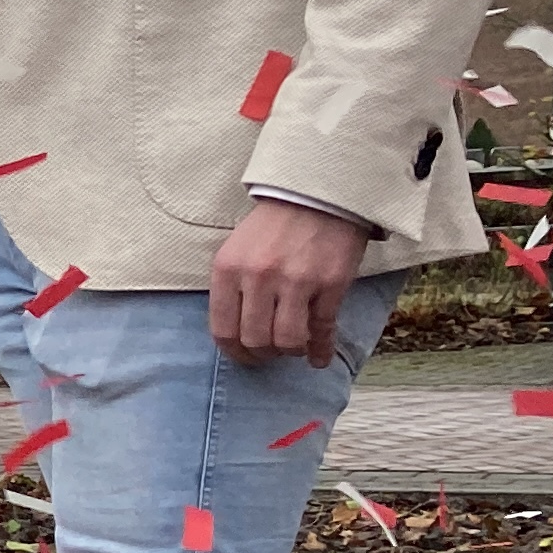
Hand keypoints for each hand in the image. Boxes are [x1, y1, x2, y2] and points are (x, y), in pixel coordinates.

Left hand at [210, 197, 369, 367]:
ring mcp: (295, 281)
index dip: (234, 352)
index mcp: (228, 269)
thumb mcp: (237, 251)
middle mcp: (258, 277)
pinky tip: (319, 357)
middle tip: (271, 353)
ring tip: (294, 346)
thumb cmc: (274, 226)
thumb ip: (231, 289)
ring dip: (291, 351)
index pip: (223, 330)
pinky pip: (322, 329)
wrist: (317, 195)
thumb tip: (235, 334)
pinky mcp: (330, 284)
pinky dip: (321, 349)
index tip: (244, 356)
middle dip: (263, 354)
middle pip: (254, 340)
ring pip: (287, 341)